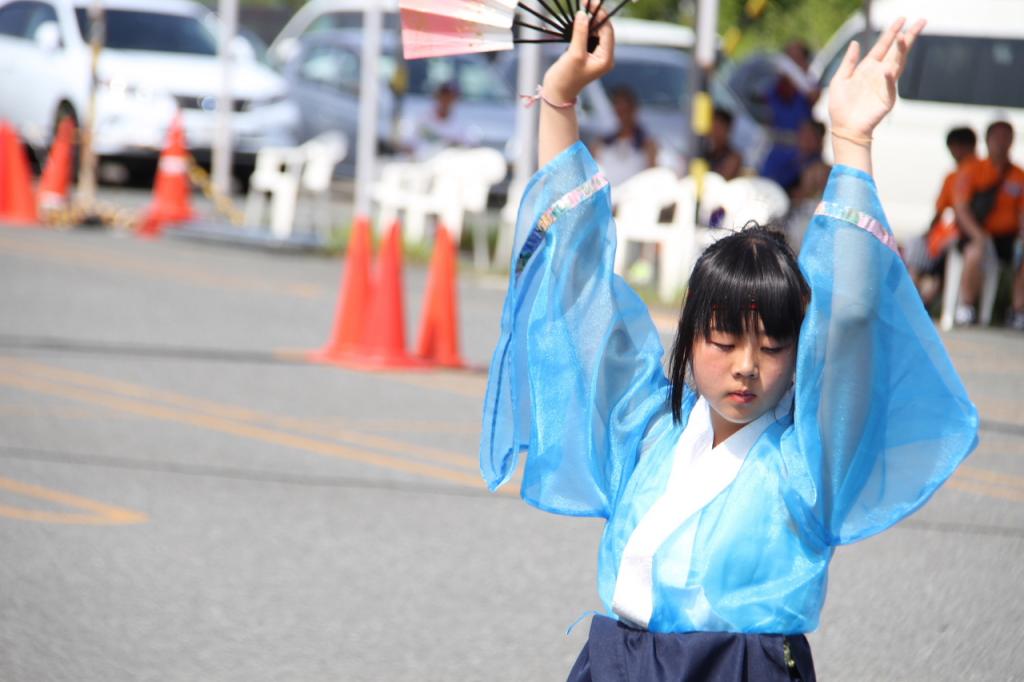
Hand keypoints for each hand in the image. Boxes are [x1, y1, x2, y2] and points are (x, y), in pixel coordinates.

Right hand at [541, 4, 614, 100]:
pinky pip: (589, 37)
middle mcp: (605, 57)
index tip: (590, 2)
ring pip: (597, 33)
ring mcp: (596, 56)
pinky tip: (578, 22)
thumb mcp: (574, 54)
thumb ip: (580, 33)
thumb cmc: (566, 78)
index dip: (600, 15)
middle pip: (604, 30)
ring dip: (590, 21)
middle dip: (595, 16)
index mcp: (606, 59)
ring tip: (582, 9)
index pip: (607, 31)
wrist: (557, 93)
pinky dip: (584, 28)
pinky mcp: (587, 55)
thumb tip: (583, 14)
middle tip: (585, 2)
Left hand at [828, 18, 924, 138]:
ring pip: (897, 64)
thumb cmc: (841, 106)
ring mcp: (885, 85)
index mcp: (868, 68)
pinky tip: (888, 69)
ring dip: (901, 50)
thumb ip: (848, 62)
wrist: (844, 127)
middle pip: (897, 51)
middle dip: (908, 36)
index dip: (892, 32)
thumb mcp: (839, 79)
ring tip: (905, 36)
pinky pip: (889, 86)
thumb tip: (855, 42)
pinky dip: (889, 78)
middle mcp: (879, 74)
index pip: (883, 46)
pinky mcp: (887, 99)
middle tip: (920, 21)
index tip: (902, 19)